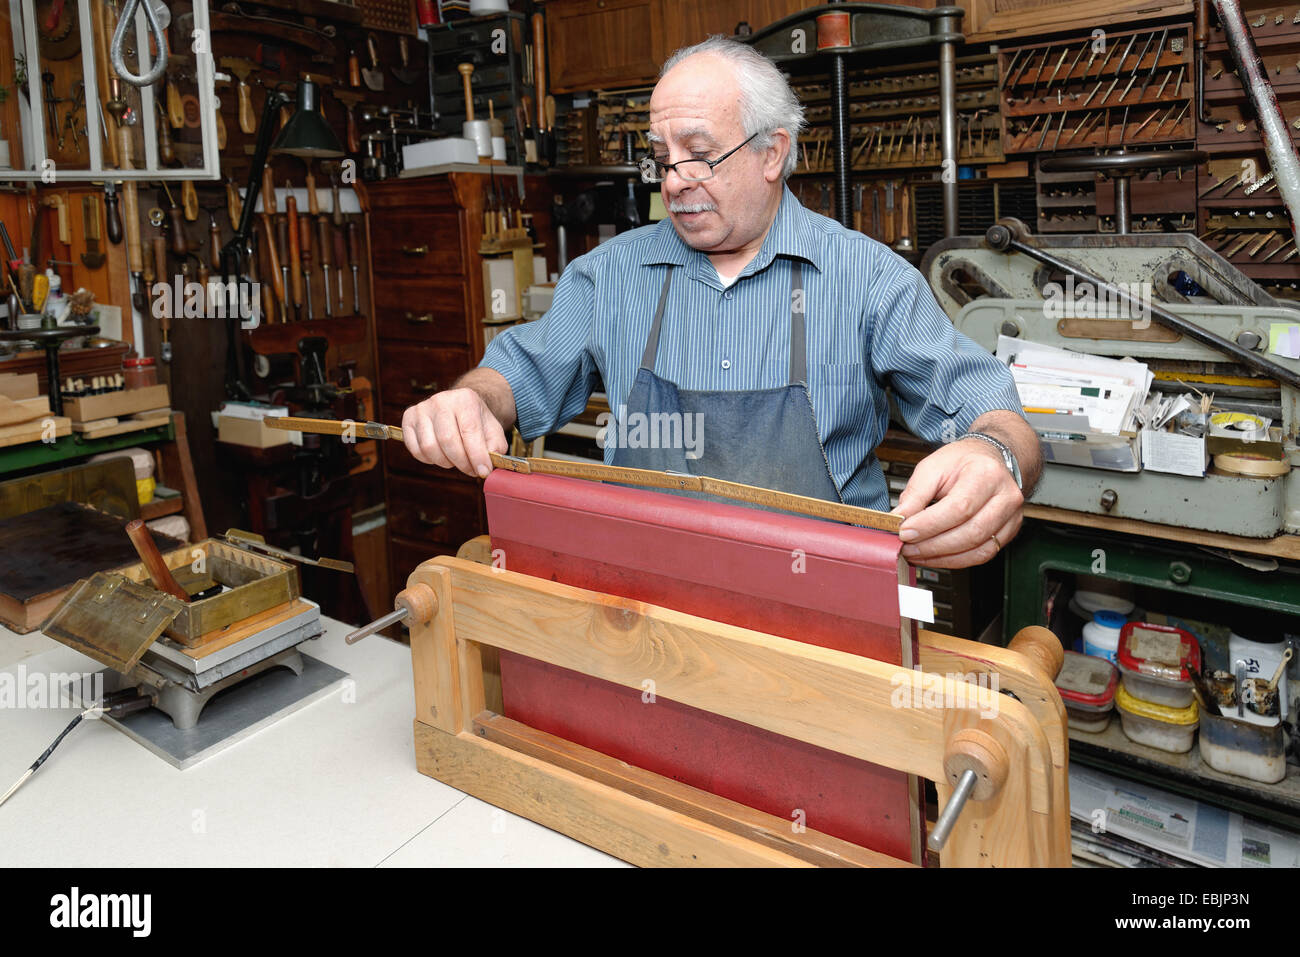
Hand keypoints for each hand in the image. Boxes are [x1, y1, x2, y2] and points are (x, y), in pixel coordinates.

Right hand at [401, 388, 507, 477]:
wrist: (460, 407)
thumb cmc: (476, 421)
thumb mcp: (493, 431)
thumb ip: (495, 448)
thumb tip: (486, 467)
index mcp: (465, 399)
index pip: (469, 431)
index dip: (477, 456)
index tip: (483, 472)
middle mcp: (440, 400)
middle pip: (447, 440)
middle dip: (461, 462)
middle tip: (471, 470)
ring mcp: (421, 408)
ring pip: (429, 447)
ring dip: (445, 462)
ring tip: (456, 461)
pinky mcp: (408, 418)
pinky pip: (416, 449)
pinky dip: (429, 460)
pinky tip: (441, 456)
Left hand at [892, 438, 1024, 568]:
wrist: (988, 460)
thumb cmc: (961, 462)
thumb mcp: (932, 467)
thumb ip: (915, 494)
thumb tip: (899, 519)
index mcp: (986, 474)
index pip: (959, 507)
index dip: (929, 525)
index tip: (904, 532)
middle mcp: (1005, 497)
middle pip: (971, 532)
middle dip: (933, 545)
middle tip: (907, 547)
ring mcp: (1011, 517)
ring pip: (978, 549)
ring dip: (942, 557)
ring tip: (916, 553)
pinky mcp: (1009, 532)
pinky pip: (982, 555)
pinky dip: (955, 561)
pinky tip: (934, 557)